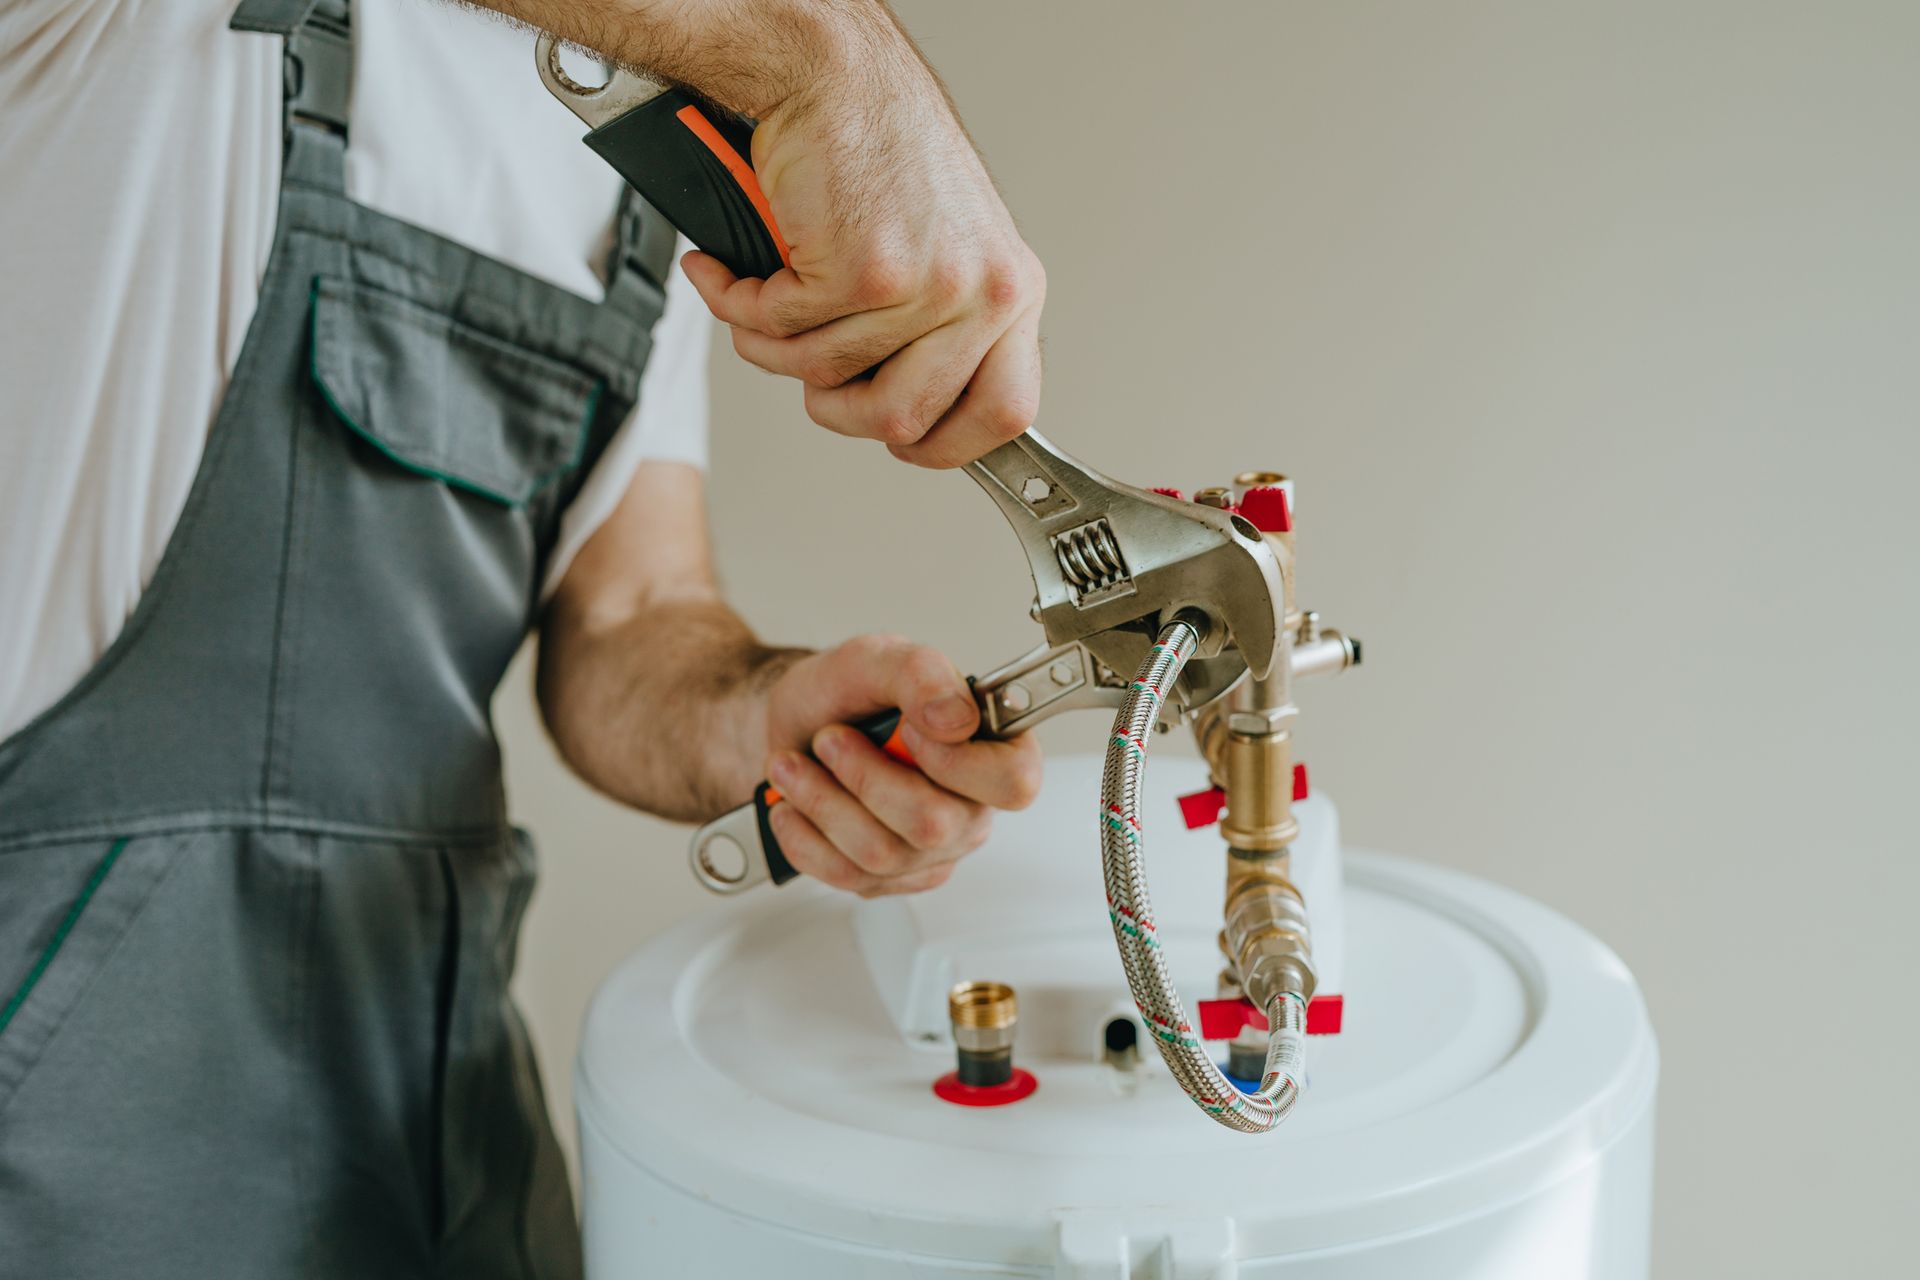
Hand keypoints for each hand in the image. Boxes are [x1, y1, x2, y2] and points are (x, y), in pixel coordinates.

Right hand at [682, 43, 1045, 469]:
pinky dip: (740, 304)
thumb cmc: (877, 156)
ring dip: (773, 345)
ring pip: (826, 377)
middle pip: (901, 419)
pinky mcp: (862, 271)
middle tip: (806, 365)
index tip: (902, 441)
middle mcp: (982, 292)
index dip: (944, 445)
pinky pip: (780, 333)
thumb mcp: (946, 252)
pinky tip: (736, 271)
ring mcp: (925, 285)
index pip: (1004, 414)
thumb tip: (911, 414)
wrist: (832, 75)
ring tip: (762, 296)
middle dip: (834, 407)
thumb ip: (942, 332)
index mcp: (1011, 293)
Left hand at [759, 634, 1042, 895]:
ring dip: (821, 803)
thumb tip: (956, 718)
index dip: (956, 764)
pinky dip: (803, 837)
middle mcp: (972, 807)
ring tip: (793, 766)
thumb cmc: (845, 692)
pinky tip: (793, 806)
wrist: (796, 725)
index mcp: (993, 749)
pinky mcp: (891, 877)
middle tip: (829, 739)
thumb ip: (921, 673)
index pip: (1013, 782)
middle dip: (863, 779)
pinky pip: (847, 875)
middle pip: (933, 827)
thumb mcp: (875, 659)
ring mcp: (933, 850)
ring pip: (881, 855)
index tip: (906, 729)